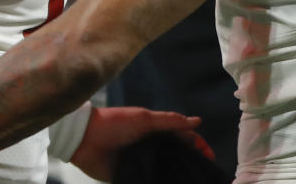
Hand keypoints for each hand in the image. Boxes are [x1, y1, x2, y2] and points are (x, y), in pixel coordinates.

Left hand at [69, 107, 206, 180]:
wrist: (84, 138)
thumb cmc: (114, 122)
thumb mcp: (144, 119)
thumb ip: (170, 121)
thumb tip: (198, 121)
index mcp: (156, 131)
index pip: (182, 139)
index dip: (198, 146)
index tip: (210, 158)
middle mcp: (151, 147)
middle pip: (176, 157)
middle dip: (191, 165)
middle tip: (204, 177)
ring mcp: (141, 163)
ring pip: (164, 171)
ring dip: (176, 177)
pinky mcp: (130, 177)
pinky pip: (148, 182)